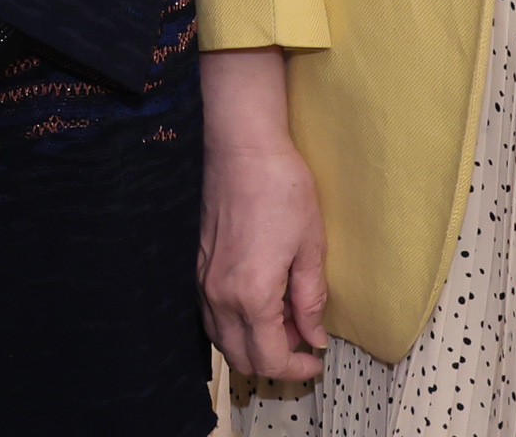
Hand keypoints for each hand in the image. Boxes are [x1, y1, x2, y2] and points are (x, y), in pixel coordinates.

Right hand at [199, 50, 327, 382]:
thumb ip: (310, 299)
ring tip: (285, 317)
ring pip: (222, 339)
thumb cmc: (282, 189)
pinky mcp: (198, 265)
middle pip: (241, 358)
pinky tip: (261, 300)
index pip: (269, 358)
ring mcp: (203, 281)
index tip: (317, 359)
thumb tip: (313, 336)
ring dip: (253, 342)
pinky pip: (212, 314)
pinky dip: (237, 323)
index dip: (297, 367)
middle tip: (304, 337)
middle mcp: (219, 295)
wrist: (243, 147)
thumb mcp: (311, 247)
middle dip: (274, 360)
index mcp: (251, 295)